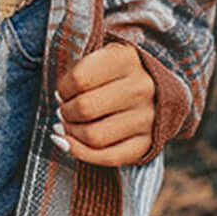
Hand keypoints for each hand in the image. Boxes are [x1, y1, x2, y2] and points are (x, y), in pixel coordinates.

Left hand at [52, 42, 154, 165]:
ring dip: (71, 134)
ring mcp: (147, 118)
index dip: (63, 89)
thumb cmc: (117, 73)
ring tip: (68, 125)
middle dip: (65, 112)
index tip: (63, 91)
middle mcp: (141, 88)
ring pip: (94, 136)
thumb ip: (79, 73)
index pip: (79, 78)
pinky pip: (108, 157)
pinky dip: (81, 153)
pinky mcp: (147, 143)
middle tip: (64, 110)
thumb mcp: (102, 58)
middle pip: (85, 108)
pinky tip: (68, 143)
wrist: (157, 88)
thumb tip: (59, 102)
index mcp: (127, 60)